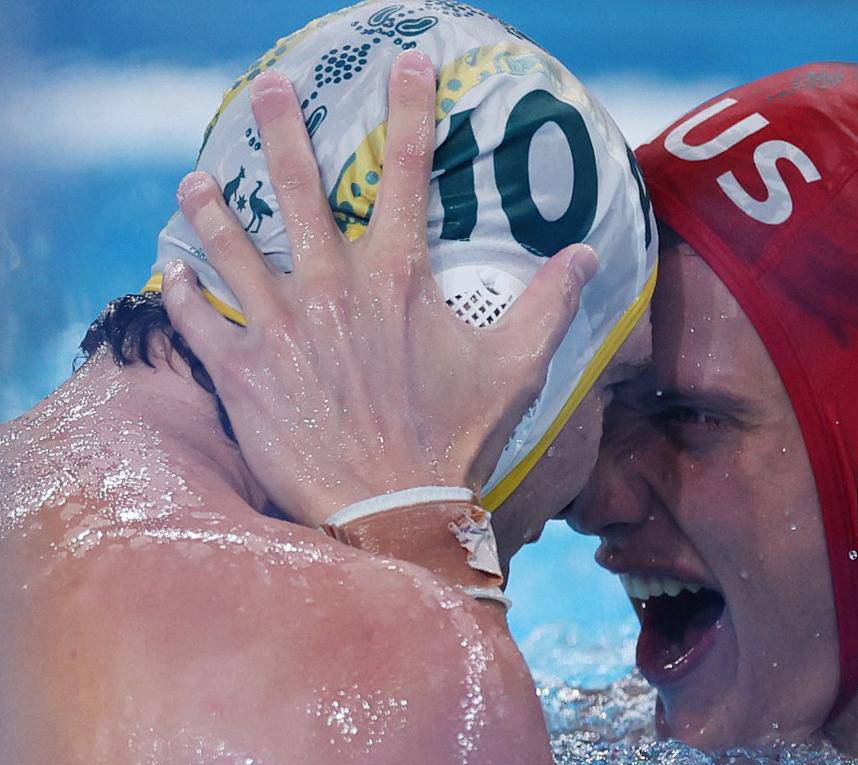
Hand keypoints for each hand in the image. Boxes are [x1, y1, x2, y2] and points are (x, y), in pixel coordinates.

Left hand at [161, 51, 595, 526]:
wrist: (392, 510)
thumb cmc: (456, 439)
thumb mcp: (516, 369)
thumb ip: (550, 304)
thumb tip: (587, 255)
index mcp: (397, 279)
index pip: (408, 173)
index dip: (411, 109)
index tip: (409, 63)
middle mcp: (330, 289)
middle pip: (299, 190)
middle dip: (283, 129)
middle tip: (268, 86)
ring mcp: (277, 329)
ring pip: (231, 248)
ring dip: (212, 208)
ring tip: (196, 178)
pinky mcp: (240, 373)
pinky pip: (198, 321)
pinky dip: (182, 293)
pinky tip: (170, 269)